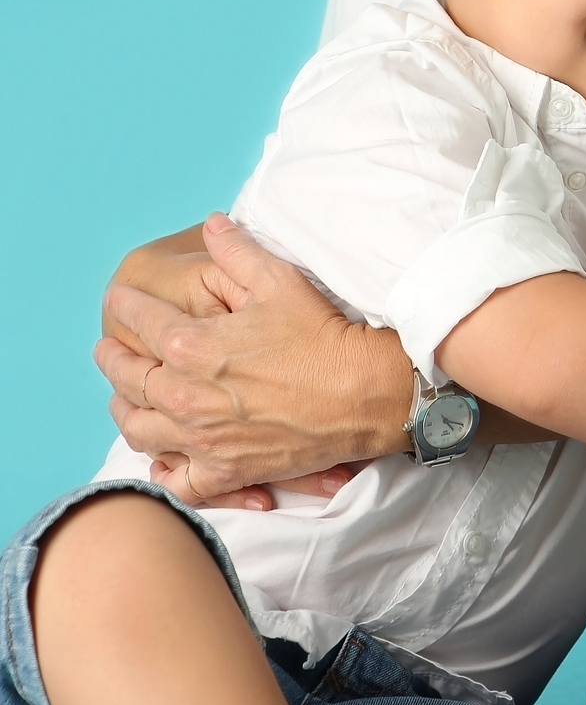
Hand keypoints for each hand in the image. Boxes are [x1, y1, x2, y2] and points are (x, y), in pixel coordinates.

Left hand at [94, 214, 412, 504]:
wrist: (361, 393)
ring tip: (122, 399)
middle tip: (106, 348)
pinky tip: (161, 458)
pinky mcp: (224, 471)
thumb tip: (212, 224)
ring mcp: (201, 439)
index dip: (125, 305)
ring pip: (139, 430)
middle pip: (128, 378)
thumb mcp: (278, 280)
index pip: (141, 321)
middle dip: (111, 358)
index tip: (116, 297)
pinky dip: (163, 470)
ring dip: (124, 411)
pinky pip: (177, 480)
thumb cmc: (320, 335)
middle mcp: (185, 396)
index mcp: (191, 346)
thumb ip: (236, 251)